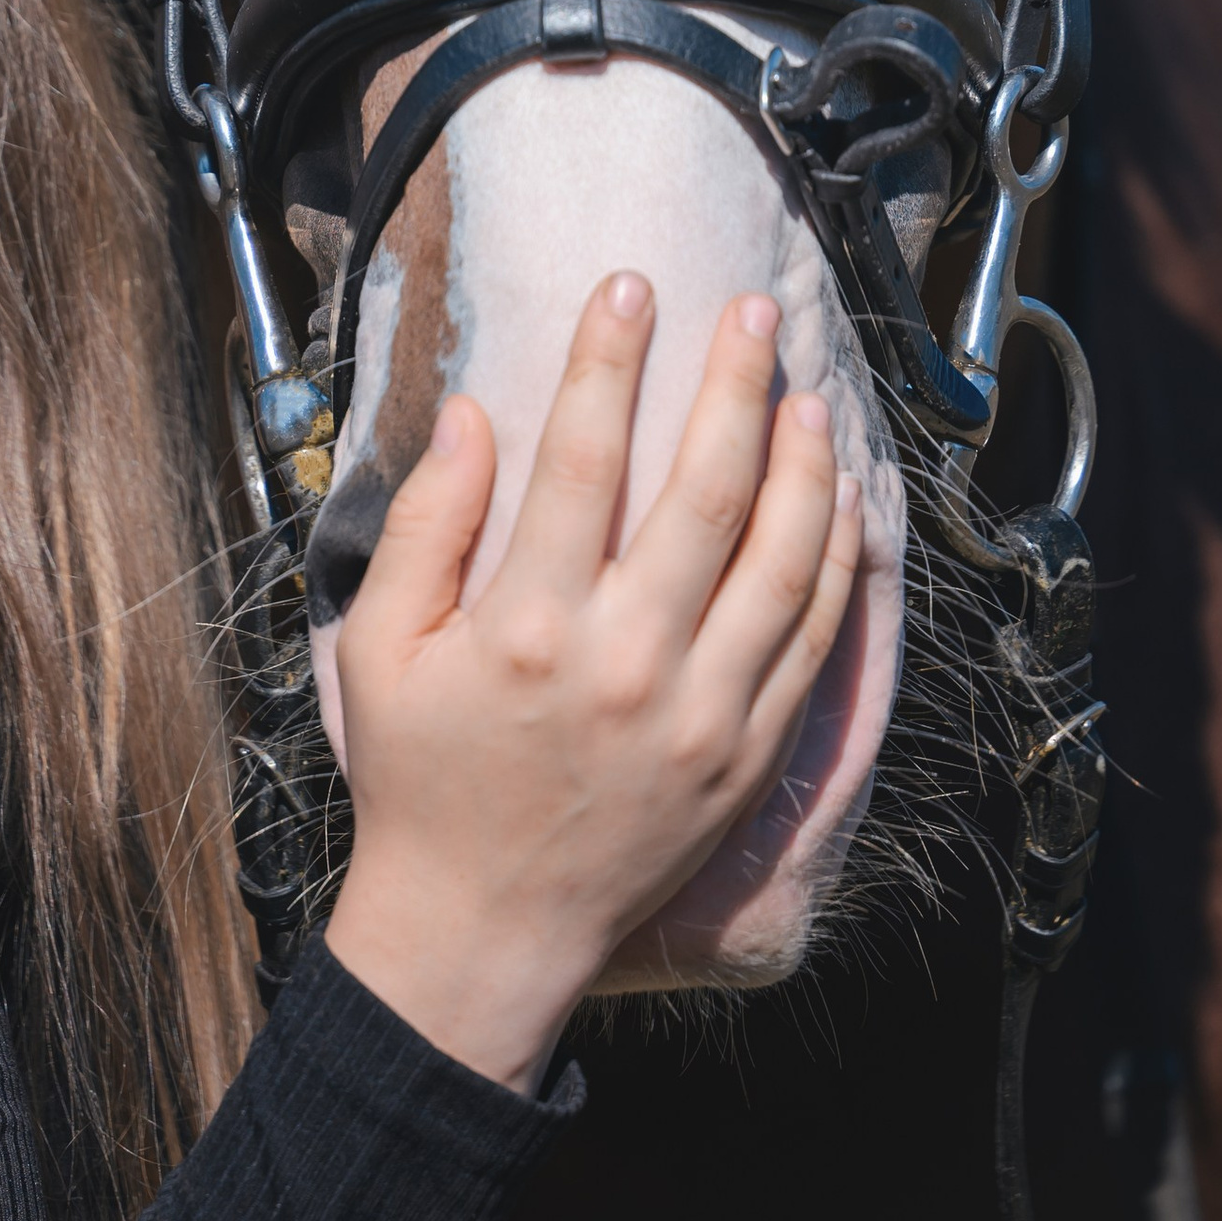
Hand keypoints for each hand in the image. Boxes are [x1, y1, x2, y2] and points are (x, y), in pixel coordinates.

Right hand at [321, 274, 861, 1093]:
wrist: (483, 934)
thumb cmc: (422, 781)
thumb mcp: (380, 648)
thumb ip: (428, 523)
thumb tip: (476, 410)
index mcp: (528, 626)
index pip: (583, 454)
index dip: (610, 358)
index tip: (631, 286)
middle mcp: (626, 663)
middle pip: (704, 490)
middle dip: (734, 383)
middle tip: (754, 310)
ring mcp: (701, 715)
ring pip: (782, 560)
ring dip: (803, 464)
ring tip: (808, 392)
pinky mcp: (746, 757)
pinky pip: (812, 641)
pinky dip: (836, 565)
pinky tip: (841, 505)